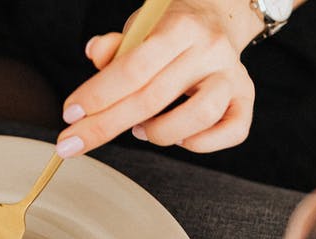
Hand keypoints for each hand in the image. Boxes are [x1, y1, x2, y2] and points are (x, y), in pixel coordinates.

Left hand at [55, 0, 260, 157]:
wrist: (215, 18)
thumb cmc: (168, 30)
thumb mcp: (139, 27)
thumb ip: (116, 45)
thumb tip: (95, 52)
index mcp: (180, 27)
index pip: (134, 67)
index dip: (98, 95)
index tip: (70, 115)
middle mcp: (210, 50)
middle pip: (153, 98)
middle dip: (106, 125)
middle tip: (74, 142)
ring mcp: (232, 76)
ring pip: (198, 117)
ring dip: (159, 133)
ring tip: (140, 130)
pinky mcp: (245, 98)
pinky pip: (231, 132)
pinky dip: (200, 143)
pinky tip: (178, 137)